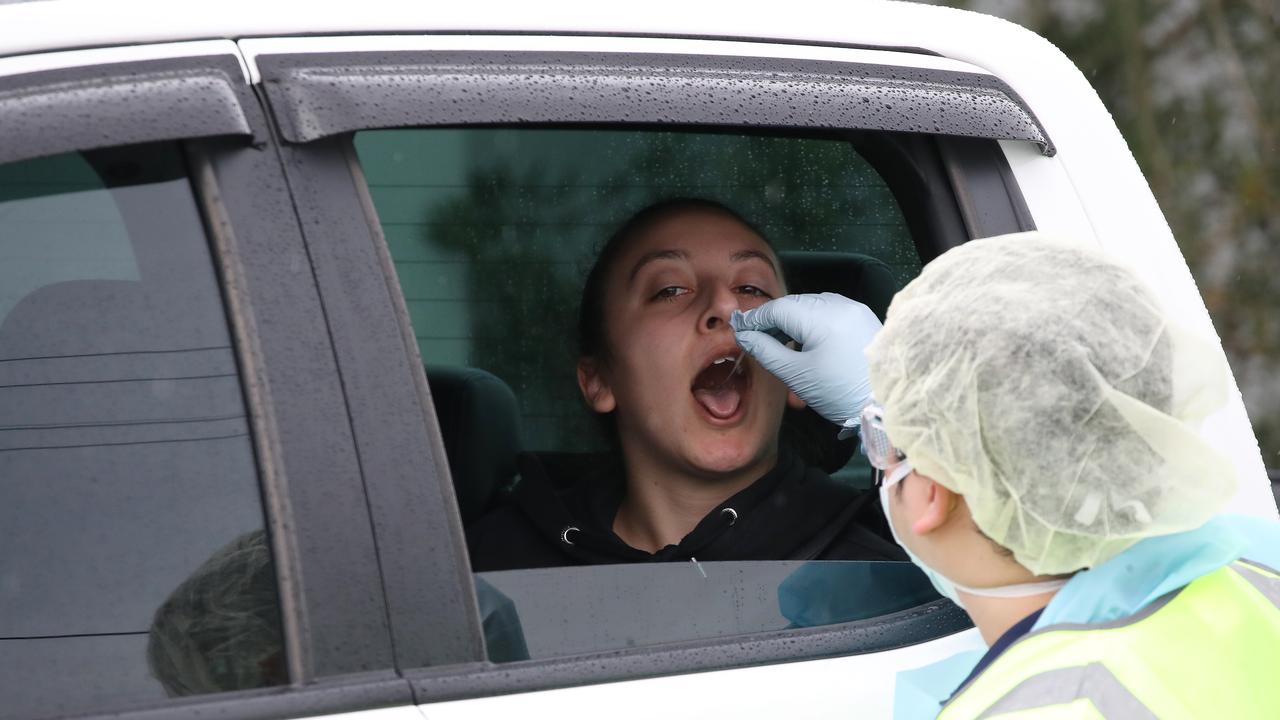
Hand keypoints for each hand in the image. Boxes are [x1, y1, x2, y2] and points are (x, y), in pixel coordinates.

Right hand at [731, 292, 881, 427]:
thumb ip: (766, 351)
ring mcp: (854, 310)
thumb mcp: (796, 375)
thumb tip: (745, 336)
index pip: (778, 309)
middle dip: (773, 321)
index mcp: (822, 316)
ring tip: (779, 345)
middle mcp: (839, 305)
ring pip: (811, 307)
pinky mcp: (863, 319)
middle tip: (756, 339)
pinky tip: (805, 342)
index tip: (738, 329)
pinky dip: (812, 324)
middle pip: (794, 305)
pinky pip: (829, 313)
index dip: (755, 319)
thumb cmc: (840, 392)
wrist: (887, 404)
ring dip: (792, 322)